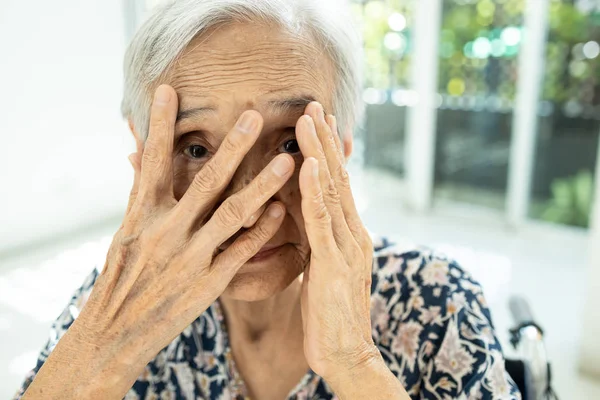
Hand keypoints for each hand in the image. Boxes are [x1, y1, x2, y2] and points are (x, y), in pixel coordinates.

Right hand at [23, 84, 294, 398]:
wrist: (117, 332)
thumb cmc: (122, 278)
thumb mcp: (125, 233)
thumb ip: (140, 194)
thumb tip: (138, 153)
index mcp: (141, 216)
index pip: (153, 162)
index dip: (161, 125)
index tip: (169, 89)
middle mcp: (166, 232)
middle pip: (206, 181)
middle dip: (233, 146)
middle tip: (256, 114)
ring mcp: (190, 257)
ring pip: (233, 214)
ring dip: (262, 186)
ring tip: (286, 161)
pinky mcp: (209, 282)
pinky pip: (242, 251)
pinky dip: (263, 231)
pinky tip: (283, 212)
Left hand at [296, 103, 378, 383]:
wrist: (347, 354)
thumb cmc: (330, 315)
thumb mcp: (324, 270)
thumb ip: (319, 241)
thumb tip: (305, 219)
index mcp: (348, 235)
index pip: (338, 185)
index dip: (329, 152)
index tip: (318, 122)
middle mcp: (352, 233)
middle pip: (338, 178)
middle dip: (325, 140)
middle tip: (314, 105)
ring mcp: (346, 246)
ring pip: (332, 190)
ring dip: (320, 151)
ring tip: (308, 118)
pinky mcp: (334, 263)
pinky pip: (322, 220)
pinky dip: (316, 188)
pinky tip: (310, 162)